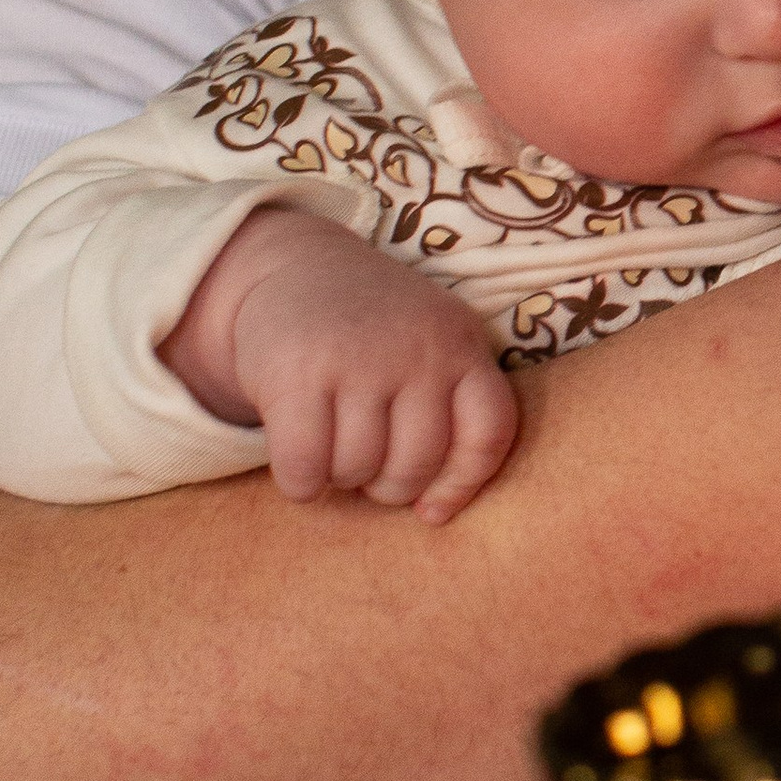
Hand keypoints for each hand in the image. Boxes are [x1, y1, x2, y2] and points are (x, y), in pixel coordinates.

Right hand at [163, 208, 519, 519]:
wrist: (292, 267)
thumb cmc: (373, 333)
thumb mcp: (430, 346)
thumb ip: (448, 412)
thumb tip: (434, 513)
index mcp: (462, 343)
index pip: (489, 434)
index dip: (460, 485)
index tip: (430, 509)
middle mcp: (418, 348)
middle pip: (415, 467)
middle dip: (385, 484)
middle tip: (365, 456)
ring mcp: (359, 358)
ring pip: (357, 471)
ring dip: (338, 477)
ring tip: (331, 439)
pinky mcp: (297, 373)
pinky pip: (305, 470)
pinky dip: (299, 482)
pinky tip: (296, 455)